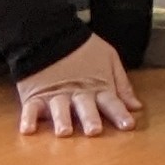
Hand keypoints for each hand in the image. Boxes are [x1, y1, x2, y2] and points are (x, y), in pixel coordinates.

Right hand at [16, 34, 139, 136]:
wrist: (49, 33)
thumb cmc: (83, 48)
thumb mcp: (109, 59)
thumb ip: (122, 85)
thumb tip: (136, 107)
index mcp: (97, 87)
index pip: (111, 102)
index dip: (120, 114)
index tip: (128, 126)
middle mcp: (77, 94)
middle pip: (85, 108)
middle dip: (90, 119)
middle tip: (94, 130)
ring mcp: (55, 95)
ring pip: (59, 109)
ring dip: (62, 120)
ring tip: (64, 131)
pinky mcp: (34, 96)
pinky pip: (30, 109)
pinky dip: (28, 119)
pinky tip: (28, 129)